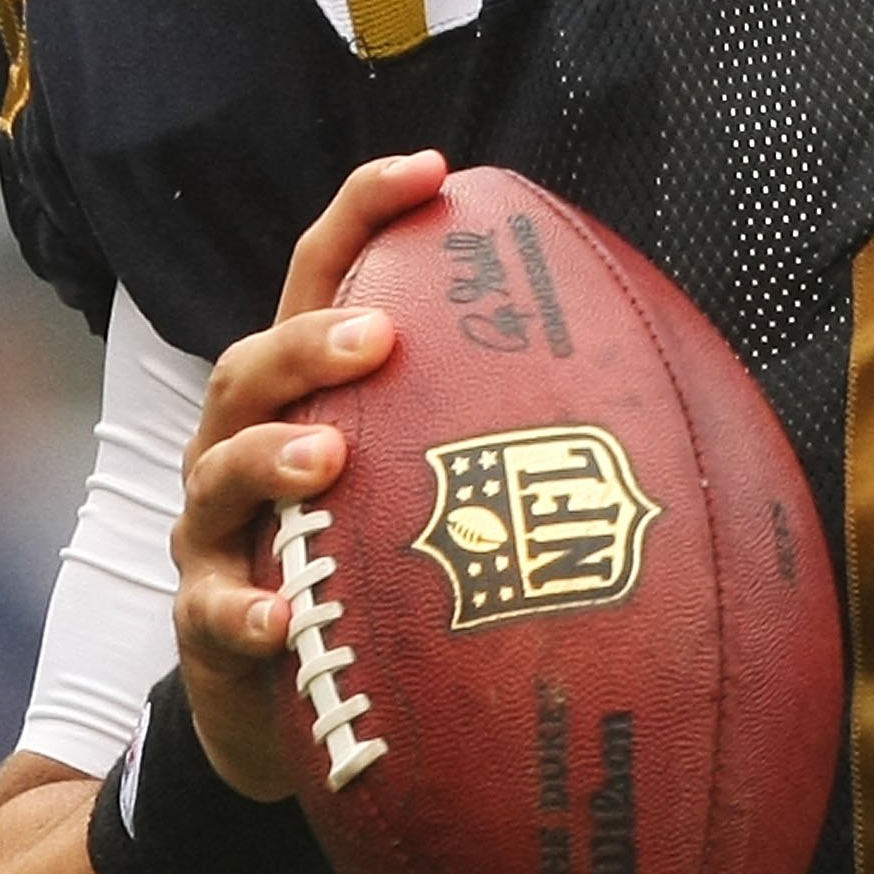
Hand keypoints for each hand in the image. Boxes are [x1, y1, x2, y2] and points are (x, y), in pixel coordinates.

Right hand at [171, 152, 448, 797]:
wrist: (291, 704)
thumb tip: (668, 391)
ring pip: (219, 473)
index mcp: (311, 396)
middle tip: (379, 338)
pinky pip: (213, 613)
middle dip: (311, 343)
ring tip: (329, 460)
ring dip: (270, 460)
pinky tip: (284, 617)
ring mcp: (217, 532)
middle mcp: (246, 446)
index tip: (433, 169)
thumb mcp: (435, 490)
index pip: (325, 279)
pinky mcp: (206, 620)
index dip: (365, 214)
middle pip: (254, 366)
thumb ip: (507, 434)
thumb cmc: (377, 569)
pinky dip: (246, 612)